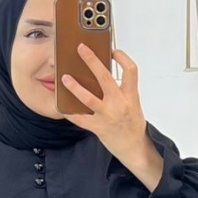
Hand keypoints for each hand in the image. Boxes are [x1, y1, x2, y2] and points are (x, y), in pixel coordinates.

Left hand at [60, 44, 146, 164]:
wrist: (134, 148)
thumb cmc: (133, 125)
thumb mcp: (133, 103)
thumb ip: (121, 90)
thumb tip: (103, 75)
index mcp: (131, 95)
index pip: (130, 70)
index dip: (122, 57)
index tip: (112, 50)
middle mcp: (120, 103)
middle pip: (104, 77)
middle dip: (92, 60)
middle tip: (81, 49)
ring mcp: (108, 116)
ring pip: (88, 98)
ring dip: (75, 87)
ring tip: (64, 78)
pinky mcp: (98, 127)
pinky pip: (80, 118)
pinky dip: (70, 112)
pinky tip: (63, 106)